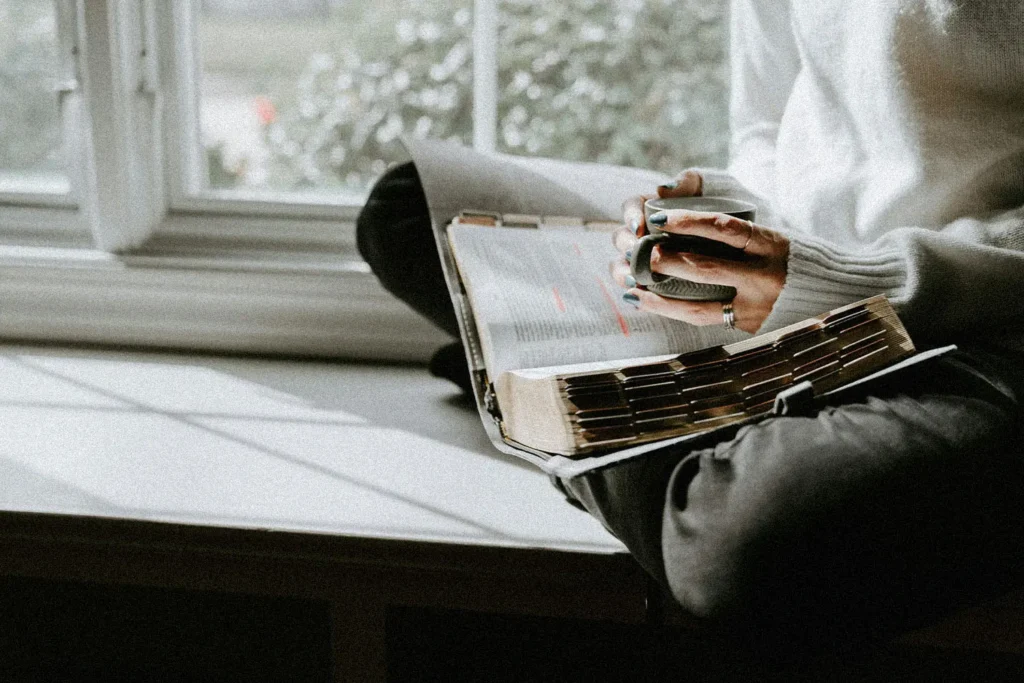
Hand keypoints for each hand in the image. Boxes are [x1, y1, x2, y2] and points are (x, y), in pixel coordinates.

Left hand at [610, 171, 788, 333]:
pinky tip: (646, 302)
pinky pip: (702, 320)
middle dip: (665, 260)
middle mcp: (764, 276)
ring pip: (697, 304)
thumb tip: (682, 206)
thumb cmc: (796, 258)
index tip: (658, 217)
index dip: (688, 222)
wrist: (838, 295)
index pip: (724, 228)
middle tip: (635, 251)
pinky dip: (670, 310)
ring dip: (657, 294)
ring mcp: (755, 307)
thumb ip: (737, 229)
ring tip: (630, 281)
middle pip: (705, 267)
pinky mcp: (748, 328)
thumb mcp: (776, 235)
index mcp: (771, 244)